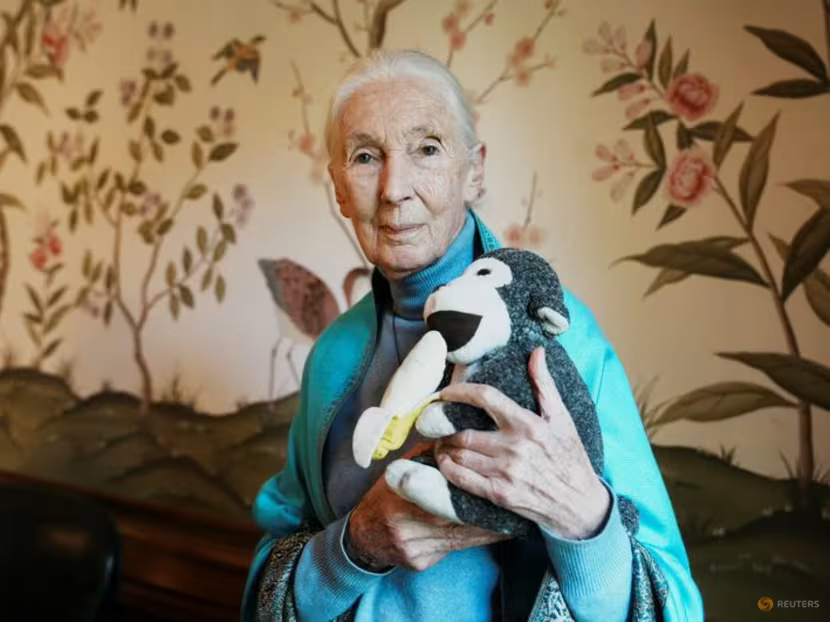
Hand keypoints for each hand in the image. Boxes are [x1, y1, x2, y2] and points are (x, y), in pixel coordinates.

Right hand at [347, 444, 507, 571]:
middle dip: (485, 514)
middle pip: (456, 518)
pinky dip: (473, 542)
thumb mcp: (400, 471)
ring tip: (509, 522)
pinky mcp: (419, 562)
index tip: (495, 485)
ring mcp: (414, 547)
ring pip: (460, 539)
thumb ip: (426, 457)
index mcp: (404, 496)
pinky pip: (454, 551)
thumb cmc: (385, 497)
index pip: (446, 493)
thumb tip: (455, 436)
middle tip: (512, 506)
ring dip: (486, 530)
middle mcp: (408, 525)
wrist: (362, 535)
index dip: (473, 491)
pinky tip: (491, 535)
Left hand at [434, 347, 610, 539]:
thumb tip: (537, 352)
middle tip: (438, 423)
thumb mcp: (563, 418)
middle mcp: (515, 448)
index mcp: (528, 425)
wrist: (581, 504)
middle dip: (446, 427)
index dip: (460, 392)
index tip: (446, 392)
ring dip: (444, 447)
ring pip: (460, 454)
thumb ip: (544, 384)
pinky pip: (462, 479)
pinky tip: (445, 462)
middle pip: (464, 432)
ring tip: (441, 441)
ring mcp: (506, 473)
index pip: (486, 398)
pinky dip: (447, 469)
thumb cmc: (571, 457)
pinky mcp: (499, 495)